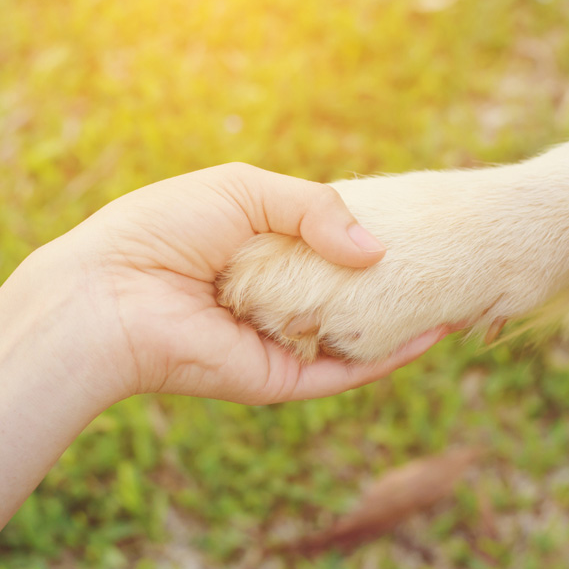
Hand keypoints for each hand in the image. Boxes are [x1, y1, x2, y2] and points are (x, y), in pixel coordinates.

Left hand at [38, 163, 446, 406]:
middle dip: (395, 282)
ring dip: (404, 320)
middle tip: (450, 263)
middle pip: (347, 294)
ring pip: (353, 335)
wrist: (109, 292)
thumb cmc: (163, 228)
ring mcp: (278, 339)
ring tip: (459, 297)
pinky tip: (431, 334)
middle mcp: (275, 297)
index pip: (328, 246)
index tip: (419, 225)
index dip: (370, 237)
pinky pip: (342, 371)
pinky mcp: (277, 378)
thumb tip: (376, 250)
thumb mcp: (246, 190)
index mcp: (261, 249)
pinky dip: (388, 357)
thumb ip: (316, 208)